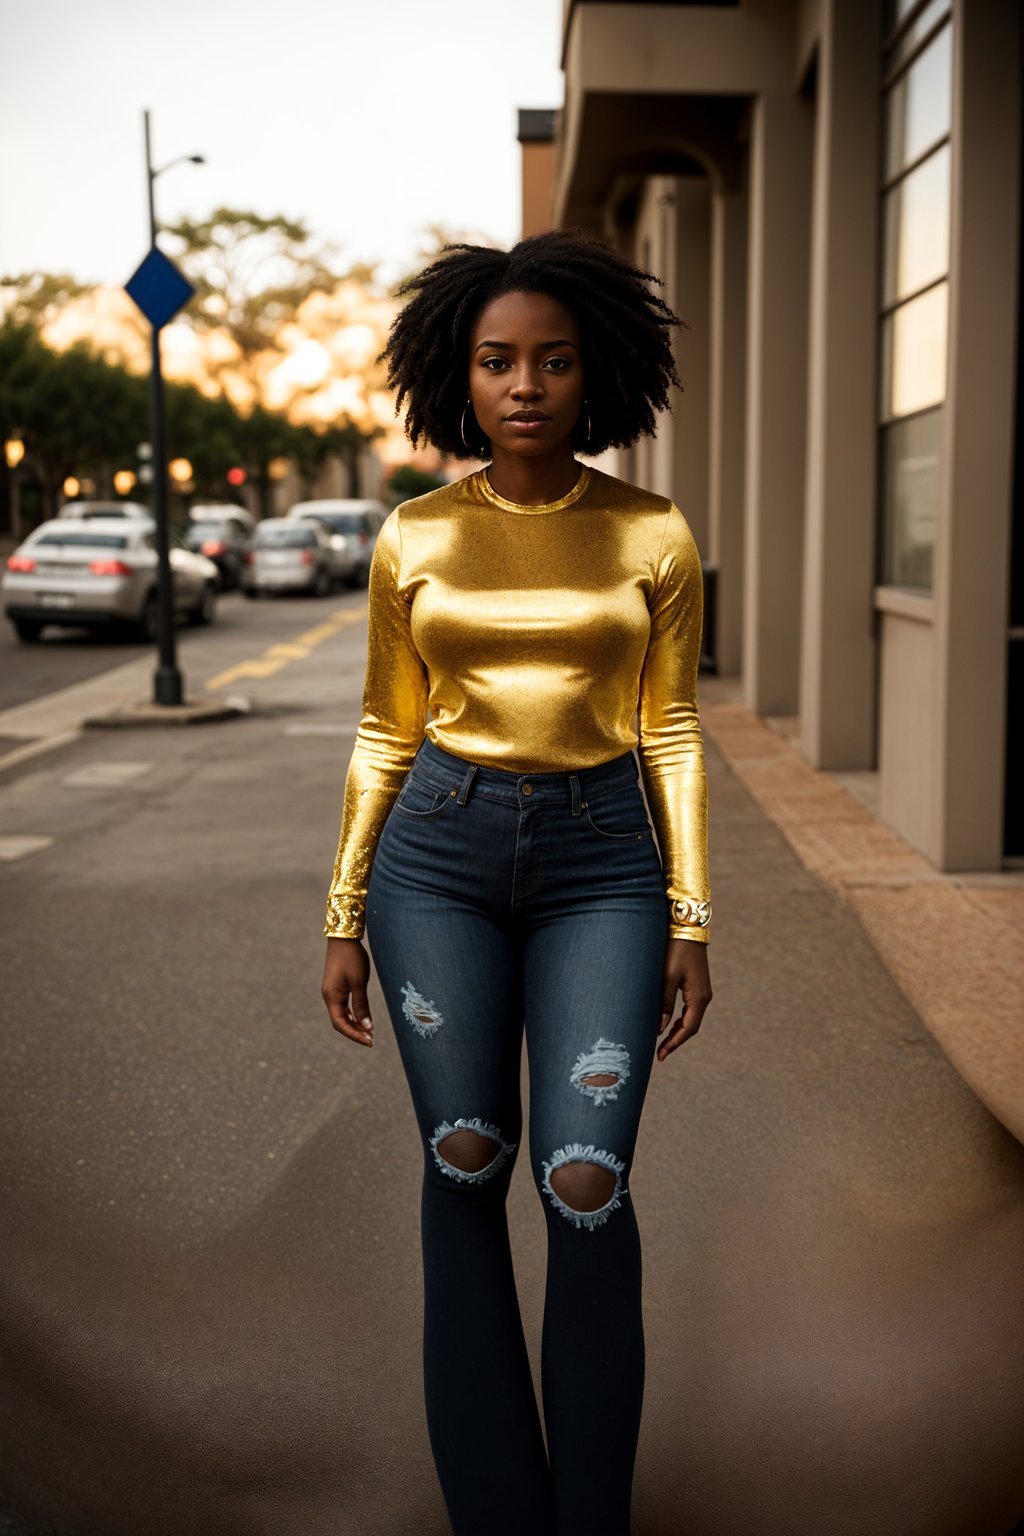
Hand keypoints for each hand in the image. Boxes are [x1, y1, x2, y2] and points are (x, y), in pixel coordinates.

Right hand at [322, 937, 373, 1046]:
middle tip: (371, 1039)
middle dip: (355, 1032)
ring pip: (341, 1015)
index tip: (369, 1041)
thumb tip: (367, 1026)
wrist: (343, 937)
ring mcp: (332, 992)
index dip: (354, 1035)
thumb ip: (361, 1005)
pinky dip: (352, 1014)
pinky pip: (343, 1006)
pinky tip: (363, 1018)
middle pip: (340, 1022)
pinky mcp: (336, 987)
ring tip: (369, 1031)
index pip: (340, 1024)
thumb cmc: (352, 958)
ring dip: (354, 1024)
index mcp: (332, 997)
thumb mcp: (359, 982)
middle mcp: (329, 996)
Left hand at [657, 938, 711, 1060]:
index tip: (660, 1056)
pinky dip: (680, 1020)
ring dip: (678, 1031)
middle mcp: (704, 997)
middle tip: (659, 1053)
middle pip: (691, 1027)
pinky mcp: (698, 985)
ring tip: (662, 1042)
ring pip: (691, 1019)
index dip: (674, 1044)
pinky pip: (691, 1009)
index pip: (688, 1029)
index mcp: (698, 997)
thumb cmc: (675, 950)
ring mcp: (703, 991)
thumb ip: (664, 1003)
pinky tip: (669, 1024)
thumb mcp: (666, 977)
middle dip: (675, 1041)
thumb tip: (661, 1028)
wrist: (687, 928)